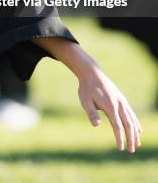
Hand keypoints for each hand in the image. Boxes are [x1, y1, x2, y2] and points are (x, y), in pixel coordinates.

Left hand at [31, 38, 141, 152]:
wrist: (92, 73)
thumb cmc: (87, 88)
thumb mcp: (85, 100)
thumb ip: (91, 113)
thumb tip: (96, 125)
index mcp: (110, 106)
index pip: (117, 126)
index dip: (120, 138)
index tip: (120, 148)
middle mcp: (119, 104)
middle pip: (128, 124)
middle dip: (131, 138)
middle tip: (131, 150)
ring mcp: (122, 101)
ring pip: (132, 119)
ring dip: (135, 132)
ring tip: (137, 144)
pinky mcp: (122, 99)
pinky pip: (131, 113)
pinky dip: (135, 123)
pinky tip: (137, 130)